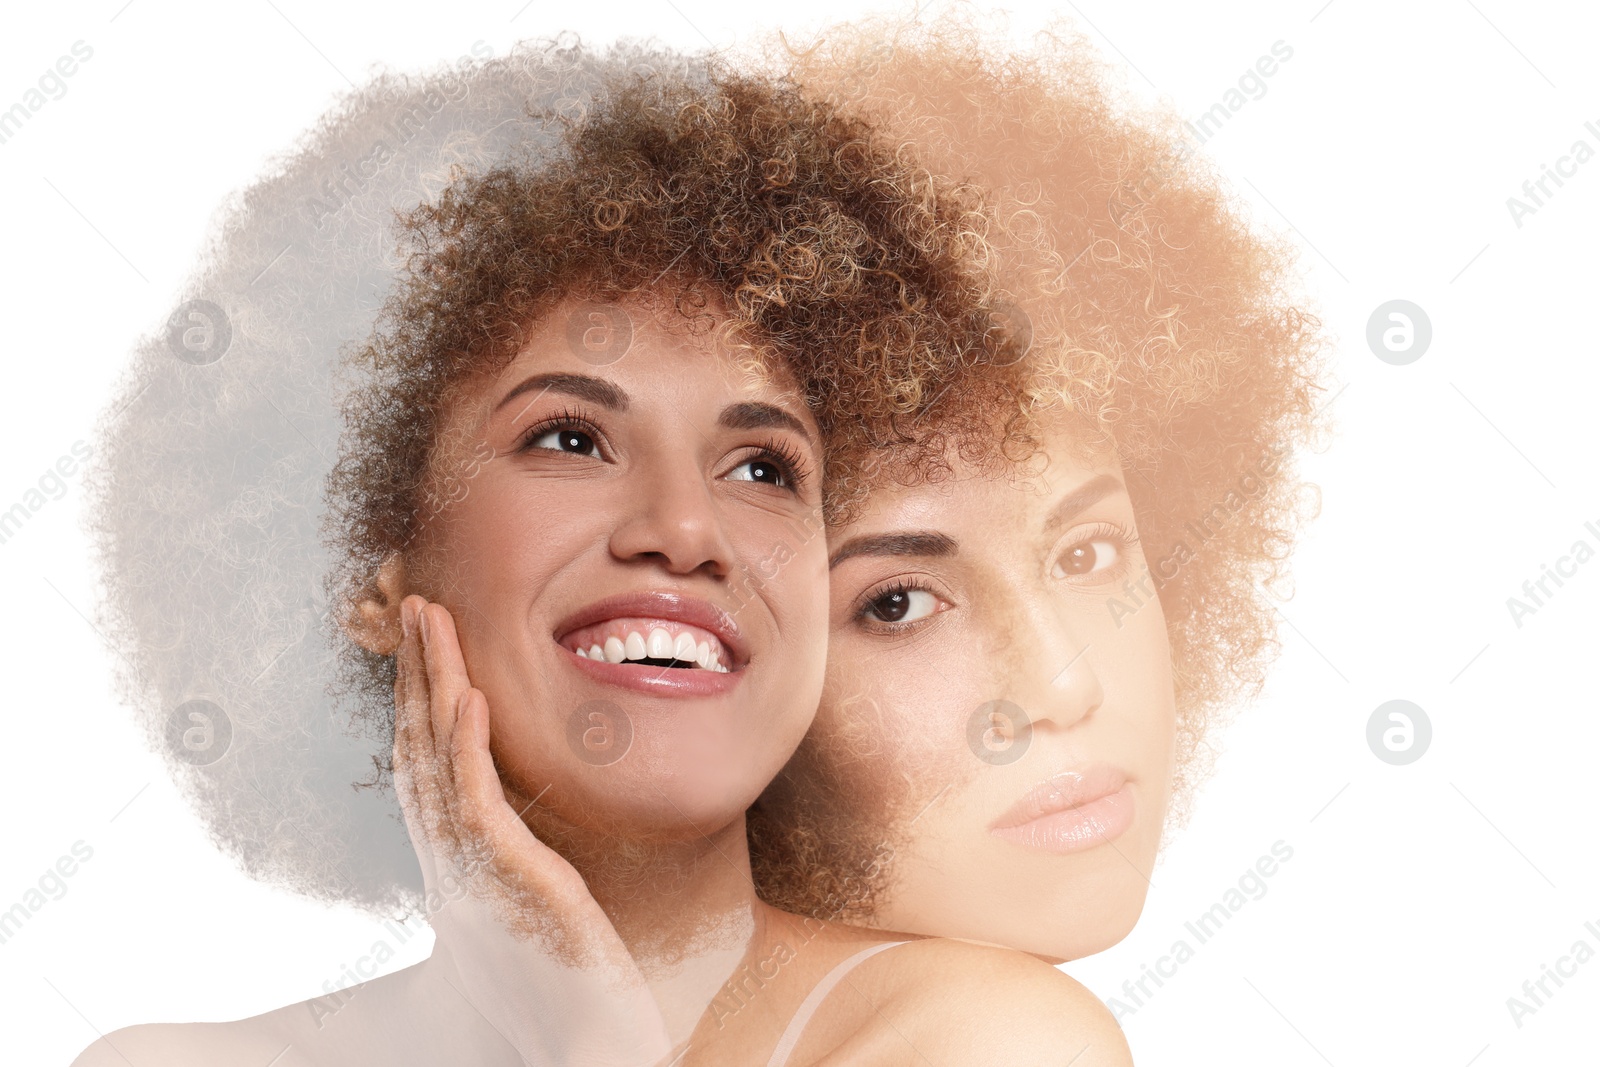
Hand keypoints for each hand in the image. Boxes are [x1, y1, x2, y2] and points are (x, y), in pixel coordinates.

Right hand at [393, 594, 674, 1066]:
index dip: (418, 699)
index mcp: (459, 865)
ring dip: (431, 684)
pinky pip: (476, 803)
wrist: (579, 1045)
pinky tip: (468, 697)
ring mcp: (473, 871)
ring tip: (429, 619)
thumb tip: (522, 833)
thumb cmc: (566, 988)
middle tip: (412, 602)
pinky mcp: (508, 882)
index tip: (421, 642)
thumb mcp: (533, 911)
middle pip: (419, 748)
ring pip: (438, 760)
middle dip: (414, 673)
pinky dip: (467, 745)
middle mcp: (453, 863)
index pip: (428, 764)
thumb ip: (520, 865)